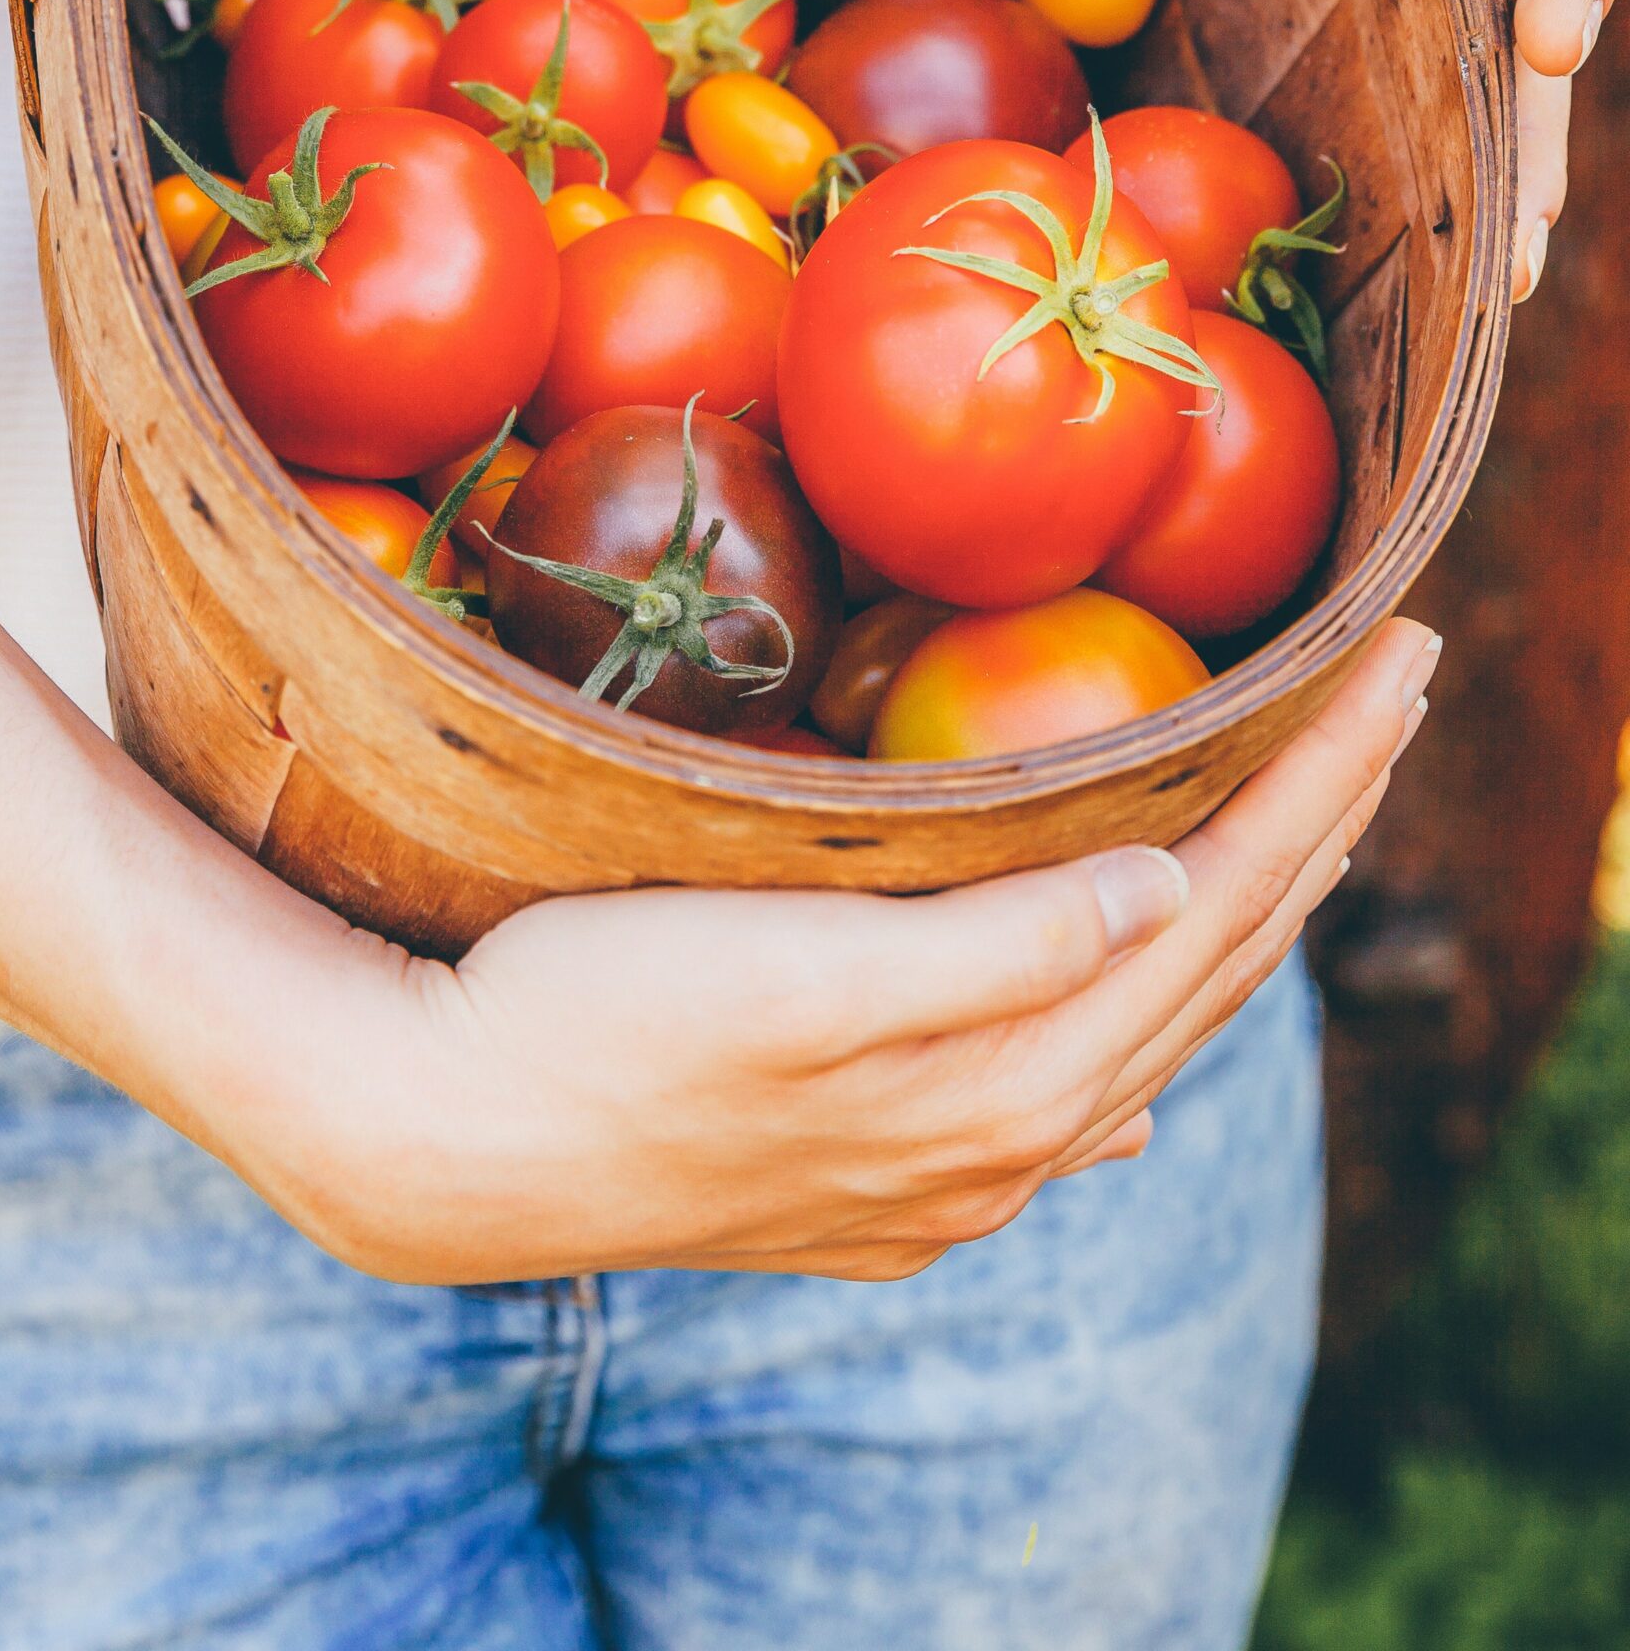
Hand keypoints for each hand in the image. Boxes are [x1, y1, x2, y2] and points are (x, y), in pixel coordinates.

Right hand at [262, 620, 1436, 1285]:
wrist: (446, 1139)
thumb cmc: (600, 1022)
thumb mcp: (794, 976)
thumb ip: (993, 954)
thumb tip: (1166, 889)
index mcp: (1003, 1077)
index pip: (1215, 907)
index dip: (1317, 782)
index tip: (1397, 662)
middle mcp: (997, 1141)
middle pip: (1206, 975)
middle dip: (1311, 836)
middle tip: (1392, 708)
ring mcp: (934, 1174)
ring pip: (1140, 1042)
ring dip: (1233, 933)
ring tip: (1294, 844)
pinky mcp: (865, 1182)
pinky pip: (1056, 1109)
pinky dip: (1126, 1044)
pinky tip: (1128, 1061)